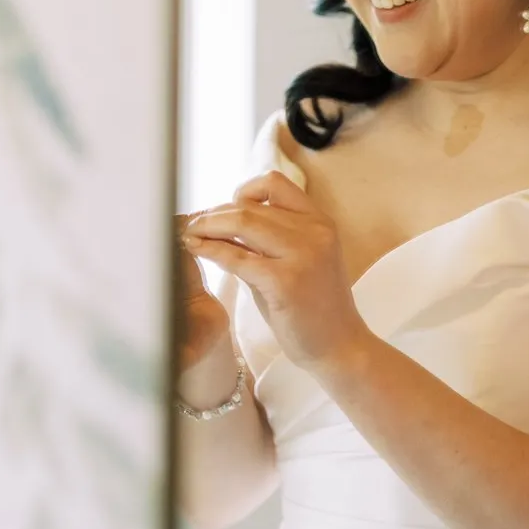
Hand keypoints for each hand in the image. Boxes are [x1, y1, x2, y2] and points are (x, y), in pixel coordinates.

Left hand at [181, 174, 366, 372]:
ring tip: (190, 235)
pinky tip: (197, 250)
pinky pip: (237, 257)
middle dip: (214, 213)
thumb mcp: (299, 260)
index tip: (225, 211)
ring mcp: (302, 255)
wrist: (339, 345)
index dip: (242, 192)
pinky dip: (211, 250)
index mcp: (319, 222)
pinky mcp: (285, 281)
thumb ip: (269, 238)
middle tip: (194, 225)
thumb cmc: (313, 306)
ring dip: (208, 226)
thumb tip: (224, 221)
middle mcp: (314, 231)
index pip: (274, 184)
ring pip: (242, 222)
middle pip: (251, 205)